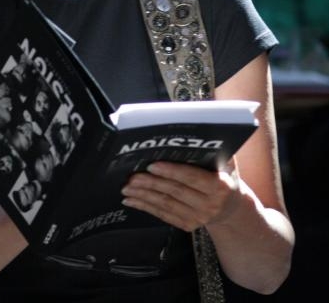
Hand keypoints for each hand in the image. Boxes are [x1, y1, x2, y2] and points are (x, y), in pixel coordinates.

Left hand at [121, 161, 239, 231]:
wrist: (232, 209)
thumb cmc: (226, 178)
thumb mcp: (228, 164)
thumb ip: (216, 151)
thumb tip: (199, 133)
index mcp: (219, 187)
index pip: (191, 178)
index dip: (171, 172)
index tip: (152, 166)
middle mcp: (209, 205)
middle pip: (175, 192)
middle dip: (151, 183)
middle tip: (133, 176)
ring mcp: (198, 218)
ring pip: (165, 205)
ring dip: (144, 195)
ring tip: (127, 187)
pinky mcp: (188, 226)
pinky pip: (163, 215)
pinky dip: (145, 207)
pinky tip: (132, 200)